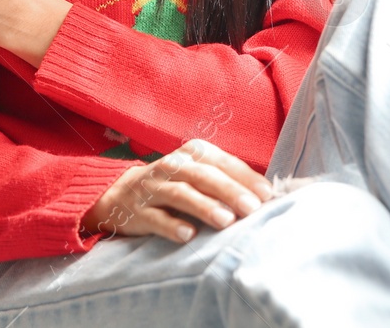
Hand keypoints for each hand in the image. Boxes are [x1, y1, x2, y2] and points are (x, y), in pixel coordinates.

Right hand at [82, 139, 275, 242]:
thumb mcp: (198, 175)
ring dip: (204, 206)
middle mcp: (172, 166)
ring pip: (180, 194)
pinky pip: (155, 218)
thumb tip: (268, 196)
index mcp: (192, 154)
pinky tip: (188, 235)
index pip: (222, 162)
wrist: (121, 194)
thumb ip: (228, 180)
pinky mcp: (137, 211)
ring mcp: (153, 188)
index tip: (268, 195)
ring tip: (226, 221)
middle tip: (252, 208)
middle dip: (229, 191)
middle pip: (203, 176)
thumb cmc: (175, 186)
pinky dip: (171, 225)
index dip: (245, 177)